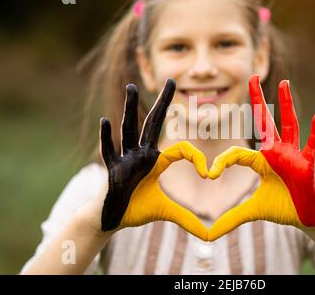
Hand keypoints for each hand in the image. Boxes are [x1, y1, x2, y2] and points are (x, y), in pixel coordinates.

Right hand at [99, 80, 207, 239]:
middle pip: (153, 123)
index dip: (196, 158)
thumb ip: (187, 219)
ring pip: (129, 130)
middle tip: (171, 80)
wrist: (113, 219)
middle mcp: (142, 154)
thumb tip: (209, 234)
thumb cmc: (137, 210)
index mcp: (156, 160)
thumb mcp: (166, 212)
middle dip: (163, 102)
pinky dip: (107, 138)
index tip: (208, 174)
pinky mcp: (112, 170)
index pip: (181, 149)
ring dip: (131, 108)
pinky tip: (105, 121)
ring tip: (131, 86)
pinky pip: (109, 152)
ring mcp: (125, 160)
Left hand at [208, 75, 314, 240]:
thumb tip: (210, 232)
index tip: (209, 174)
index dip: (223, 161)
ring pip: (289, 125)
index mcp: (261, 161)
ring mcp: (293, 156)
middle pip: (265, 122)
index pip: (238, 152)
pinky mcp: (307, 165)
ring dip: (286, 104)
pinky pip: (312, 146)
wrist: (305, 217)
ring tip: (283, 82)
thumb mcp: (253, 211)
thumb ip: (232, 218)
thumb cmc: (281, 208)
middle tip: (251, 77)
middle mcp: (276, 153)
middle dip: (257, 100)